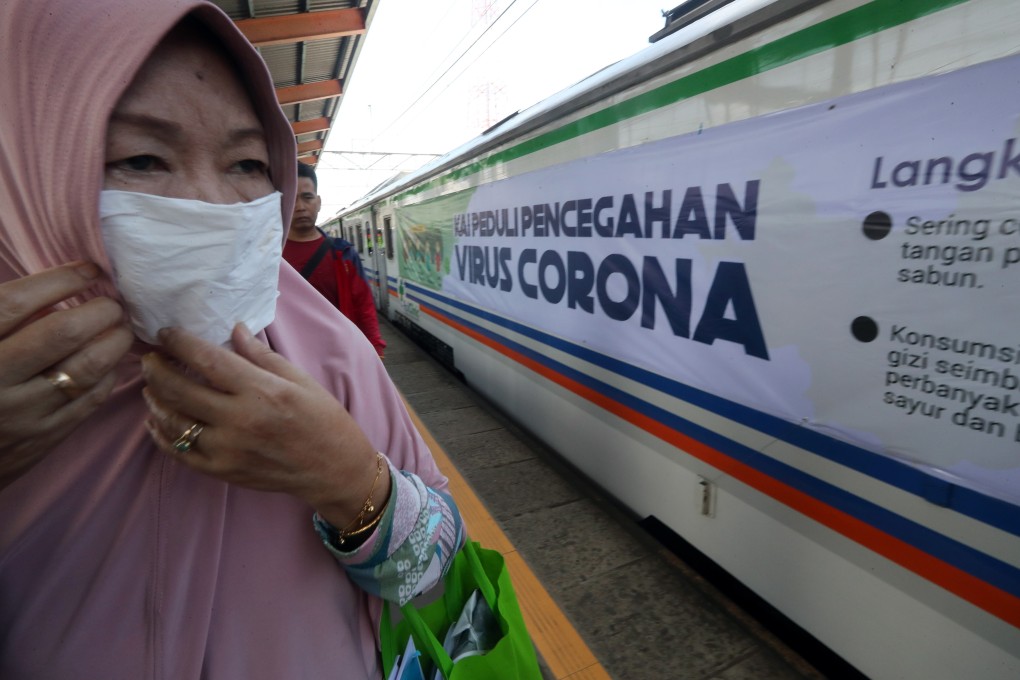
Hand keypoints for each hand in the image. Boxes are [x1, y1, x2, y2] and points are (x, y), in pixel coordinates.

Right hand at [0, 262, 133, 490]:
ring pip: (86, 368)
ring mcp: (21, 413)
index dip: (60, 280)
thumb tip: (53, 288)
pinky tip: (109, 359)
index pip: (17, 303)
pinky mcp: (44, 437)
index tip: (88, 270)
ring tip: (120, 327)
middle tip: (112, 302)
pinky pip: (90, 399)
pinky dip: (108, 373)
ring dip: (114, 341)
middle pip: (61, 333)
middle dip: (98, 310)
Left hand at [141, 323, 388, 525]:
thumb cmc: (323, 419)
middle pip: (181, 389)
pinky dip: (162, 435)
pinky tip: (157, 420)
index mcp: (261, 390)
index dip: (179, 343)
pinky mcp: (223, 471)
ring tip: (151, 386)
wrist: (334, 469)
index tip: (166, 333)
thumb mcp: (300, 380)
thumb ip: (261, 356)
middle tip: (149, 358)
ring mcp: (228, 448)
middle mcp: (240, 419)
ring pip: (174, 421)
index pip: (207, 359)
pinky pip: (180, 452)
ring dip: (155, 400)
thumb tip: (234, 330)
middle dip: (157, 369)